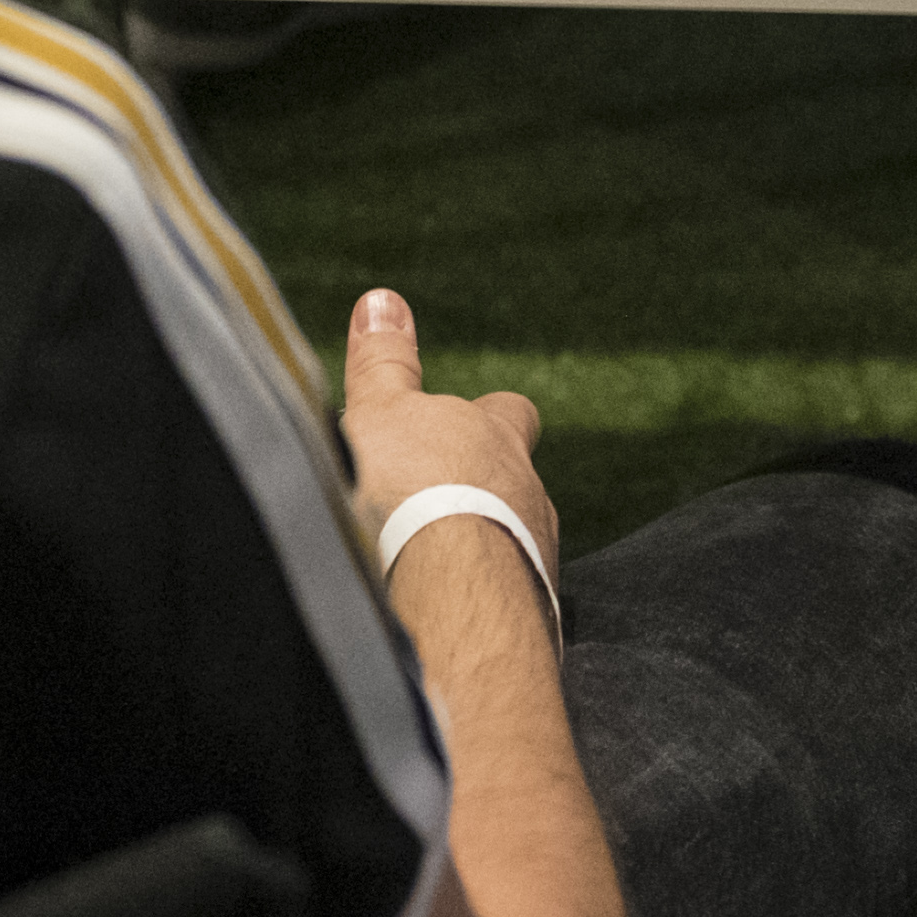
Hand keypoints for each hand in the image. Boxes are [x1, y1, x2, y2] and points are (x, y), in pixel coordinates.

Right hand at [341, 289, 557, 594]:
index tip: (460, 425)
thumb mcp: (382, 413)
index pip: (507, 413)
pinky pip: (505, 599)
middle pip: (516, 483)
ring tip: (428, 571)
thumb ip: (384, 364)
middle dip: (486, 492)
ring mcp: (534, 556)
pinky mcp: (526, 613)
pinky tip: (440, 616)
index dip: (488, 417)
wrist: (453, 593)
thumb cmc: (411, 491)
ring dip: (480, 551)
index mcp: (495, 436)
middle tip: (442, 505)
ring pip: (513, 543)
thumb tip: (382, 300)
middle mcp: (528, 492)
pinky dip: (476, 600)